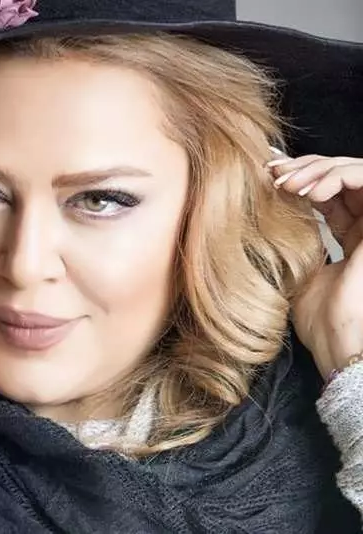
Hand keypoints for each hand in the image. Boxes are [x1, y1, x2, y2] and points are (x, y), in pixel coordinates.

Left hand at [271, 153, 362, 378]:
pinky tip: (309, 192)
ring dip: (317, 169)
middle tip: (273, 175)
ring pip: (355, 171)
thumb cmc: (323, 322)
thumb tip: (272, 213)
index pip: (329, 193)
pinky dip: (336, 176)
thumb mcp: (301, 273)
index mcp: (352, 238)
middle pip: (342, 175)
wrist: (342, 345)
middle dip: (305, 168)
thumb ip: (297, 243)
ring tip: (286, 184)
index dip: (300, 178)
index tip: (267, 175)